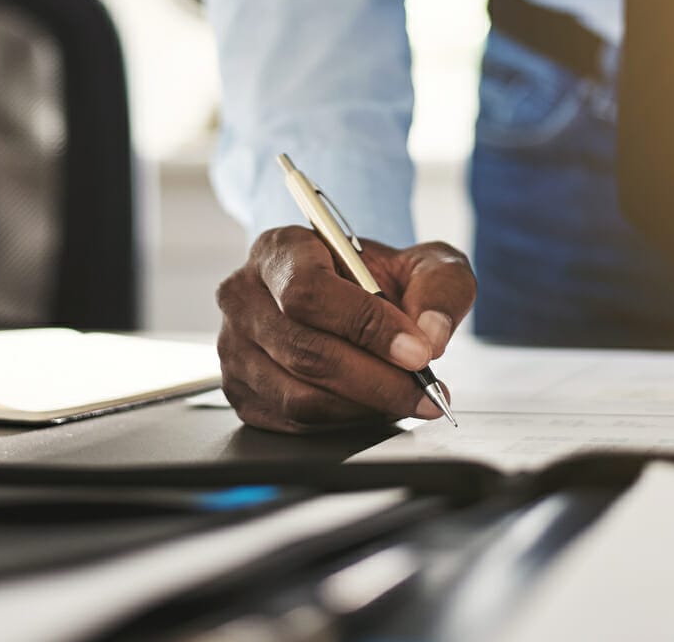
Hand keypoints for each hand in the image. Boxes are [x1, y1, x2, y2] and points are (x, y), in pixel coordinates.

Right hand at [216, 226, 475, 432]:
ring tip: (408, 398)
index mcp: (279, 249)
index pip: (309, 292)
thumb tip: (432, 336)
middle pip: (305, 351)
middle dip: (377, 379)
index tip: (418, 352)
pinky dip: (344, 423)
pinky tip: (374, 407)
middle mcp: (244, 296)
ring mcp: (234, 348)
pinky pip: (293, 423)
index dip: (365, 326)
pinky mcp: (241, 392)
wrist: (354, 300)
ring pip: (299, 395)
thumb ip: (440, 288)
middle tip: (426, 390)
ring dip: (364, 406)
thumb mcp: (424, 264)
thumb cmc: (382, 279)